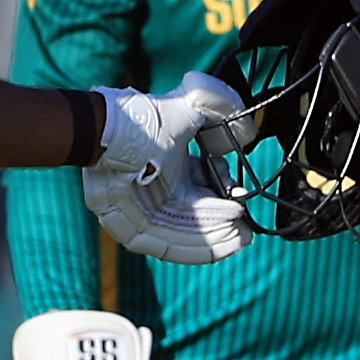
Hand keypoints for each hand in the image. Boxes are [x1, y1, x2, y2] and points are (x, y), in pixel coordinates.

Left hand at [83, 72, 254, 263]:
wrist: (113, 132)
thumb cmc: (146, 120)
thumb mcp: (190, 112)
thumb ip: (220, 112)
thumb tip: (246, 134)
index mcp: (169, 173)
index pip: (201, 196)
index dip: (224, 202)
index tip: (242, 202)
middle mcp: (155, 197)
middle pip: (196, 221)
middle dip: (225, 227)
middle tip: (247, 229)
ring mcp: (141, 216)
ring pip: (186, 235)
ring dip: (218, 239)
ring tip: (242, 236)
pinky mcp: (131, 231)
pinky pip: (170, 246)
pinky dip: (200, 246)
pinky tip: (225, 240)